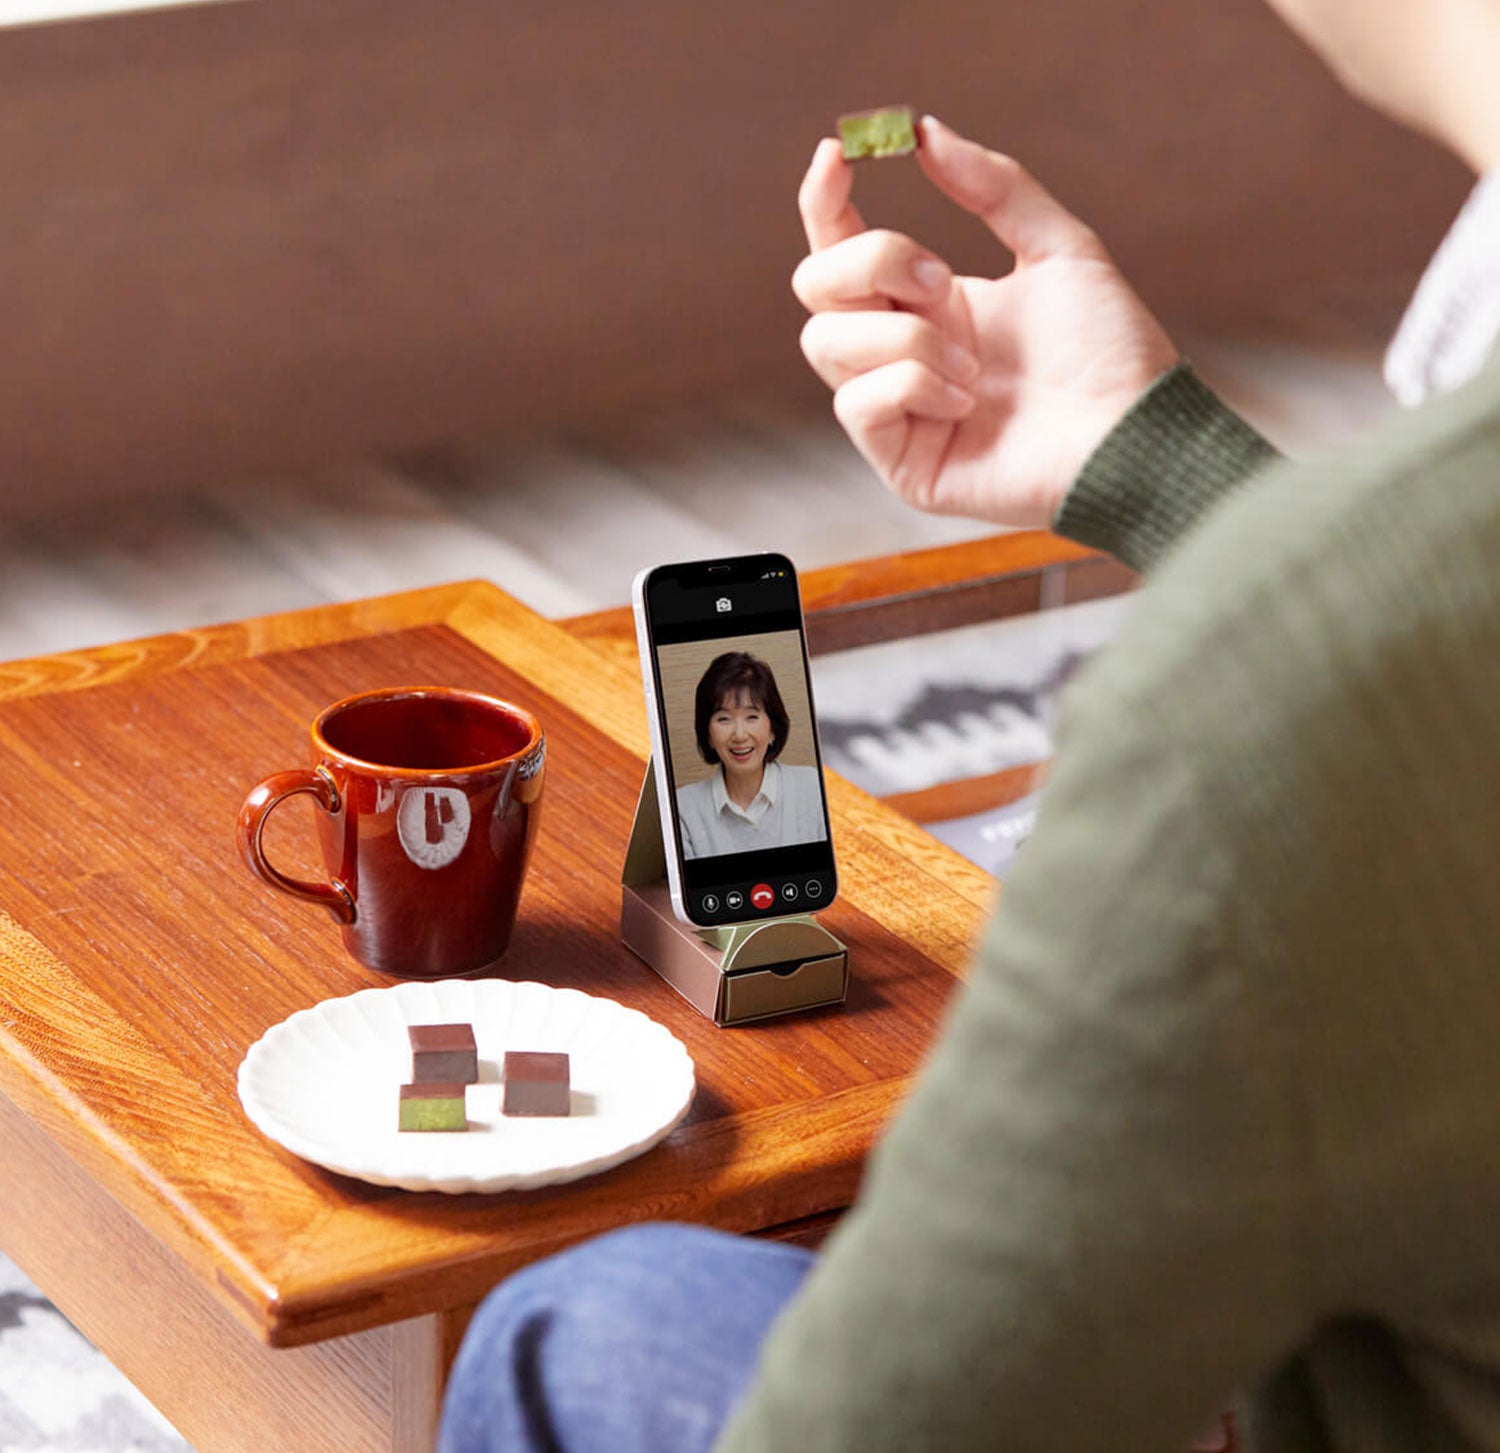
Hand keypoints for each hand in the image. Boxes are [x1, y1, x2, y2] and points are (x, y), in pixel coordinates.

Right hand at [793, 116, 1179, 527]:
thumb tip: (927, 132)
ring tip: (974, 370)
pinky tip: (965, 407)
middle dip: (873, 261)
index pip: (841, 247)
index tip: (841, 153)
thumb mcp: (1061, 247)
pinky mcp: (899, 462)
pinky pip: (857, 403)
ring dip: (907, 337)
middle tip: (942, 280)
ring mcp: (894, 410)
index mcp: (927, 301)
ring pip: (827, 342)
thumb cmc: (1107, 350)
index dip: (825, 201)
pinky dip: (912, 387)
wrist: (1130, 434)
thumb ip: (996, 186)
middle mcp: (900, 351)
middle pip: (817, 285)